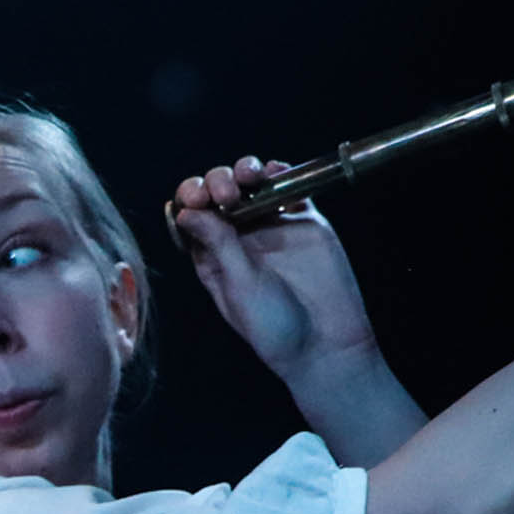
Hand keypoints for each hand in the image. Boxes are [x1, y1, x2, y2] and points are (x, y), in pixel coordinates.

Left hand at [166, 157, 381, 386]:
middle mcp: (238, 237)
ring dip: (244, 171)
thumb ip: (219, 245)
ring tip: (249, 177)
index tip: (198, 198)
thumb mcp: (241, 287)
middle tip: (228, 194)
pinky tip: (275, 171)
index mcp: (212, 255)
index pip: (193, 215)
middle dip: (217, 182)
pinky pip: (289, 187)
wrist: (326, 343)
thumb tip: (187, 212)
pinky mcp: (303, 219)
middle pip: (218, 193)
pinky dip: (281, 172)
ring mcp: (271, 225)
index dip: (191, 198)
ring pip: (251, 185)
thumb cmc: (275, 327)